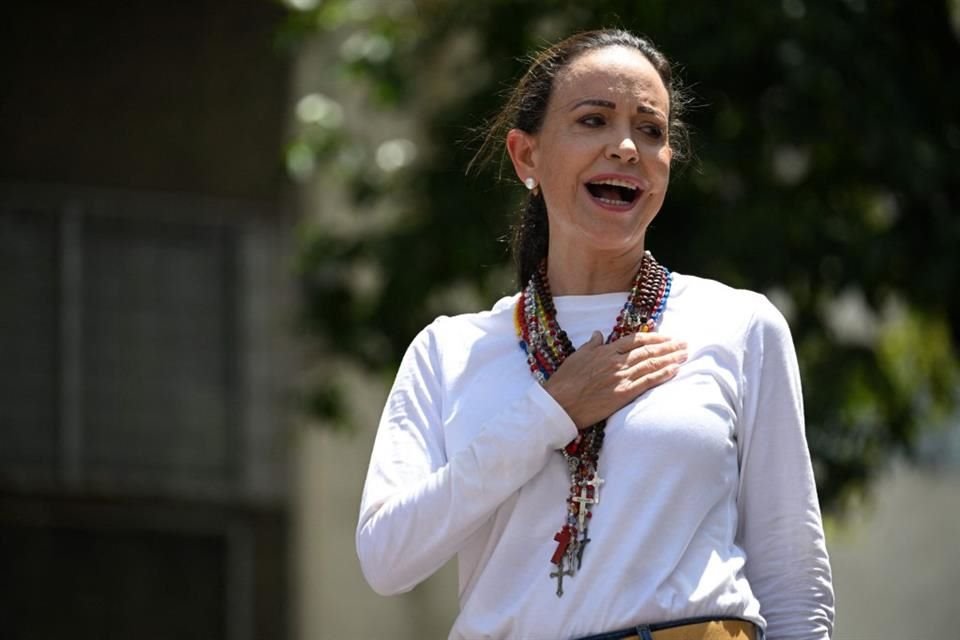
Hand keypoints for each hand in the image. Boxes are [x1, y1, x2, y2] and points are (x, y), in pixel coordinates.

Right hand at [543, 330, 686, 428]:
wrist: (560, 403)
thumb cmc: (565, 381)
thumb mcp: (576, 356)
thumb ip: (591, 345)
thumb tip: (598, 334)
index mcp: (605, 351)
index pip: (635, 340)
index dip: (654, 337)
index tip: (667, 337)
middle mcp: (616, 361)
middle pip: (648, 351)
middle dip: (668, 346)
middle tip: (684, 343)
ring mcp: (621, 377)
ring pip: (651, 364)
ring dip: (670, 358)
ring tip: (684, 354)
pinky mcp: (623, 394)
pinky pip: (648, 382)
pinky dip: (663, 374)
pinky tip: (675, 370)